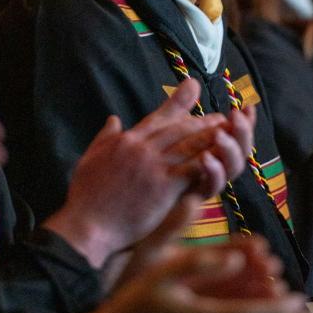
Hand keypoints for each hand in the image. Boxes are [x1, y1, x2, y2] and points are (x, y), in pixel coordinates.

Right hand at [44, 78, 254, 268]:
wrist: (86, 226)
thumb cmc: (85, 198)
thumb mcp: (89, 158)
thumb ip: (105, 137)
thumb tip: (114, 119)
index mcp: (127, 141)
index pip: (158, 117)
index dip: (178, 101)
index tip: (193, 86)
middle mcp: (142, 148)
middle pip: (179, 128)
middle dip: (202, 121)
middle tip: (221, 117)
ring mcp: (153, 167)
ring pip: (188, 144)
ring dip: (210, 136)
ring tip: (227, 132)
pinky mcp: (162, 187)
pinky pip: (190, 170)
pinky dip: (207, 162)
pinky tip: (220, 158)